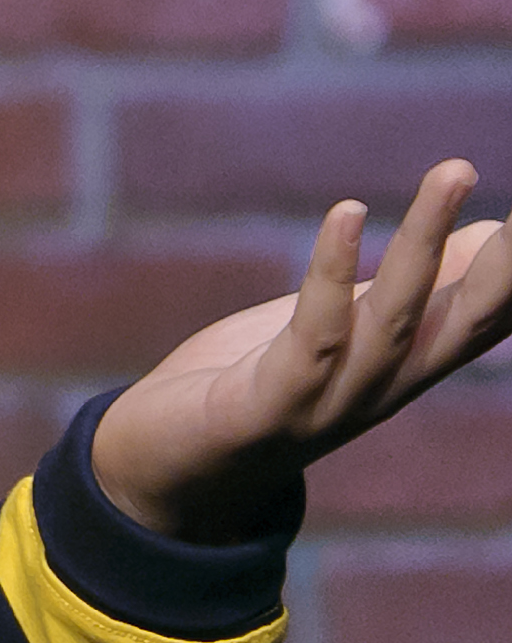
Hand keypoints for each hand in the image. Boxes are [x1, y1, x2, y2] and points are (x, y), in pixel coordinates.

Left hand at [95, 161, 511, 542]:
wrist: (165, 471)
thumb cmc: (262, 383)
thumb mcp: (349, 325)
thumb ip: (414, 287)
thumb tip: (485, 231)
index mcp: (410, 365)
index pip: (492, 315)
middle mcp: (388, 387)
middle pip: (469, 320)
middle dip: (509, 263)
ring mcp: (335, 400)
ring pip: (398, 316)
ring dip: (428, 241)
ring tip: (455, 171)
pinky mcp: (274, 404)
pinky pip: (315, 333)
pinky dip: (334, 271)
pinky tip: (348, 213)